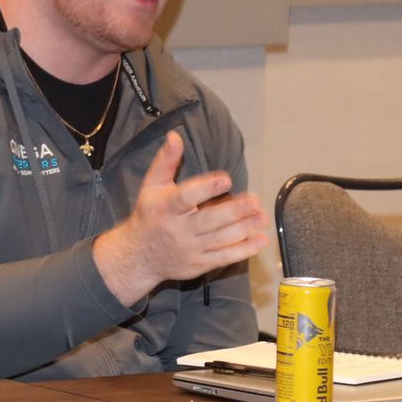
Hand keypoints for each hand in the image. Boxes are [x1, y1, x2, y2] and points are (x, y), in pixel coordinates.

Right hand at [92, 131, 267, 307]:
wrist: (138, 256)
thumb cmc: (149, 215)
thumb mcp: (151, 186)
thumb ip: (165, 161)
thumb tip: (174, 136)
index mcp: (166, 208)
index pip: (187, 197)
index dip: (207, 188)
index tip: (226, 180)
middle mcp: (178, 230)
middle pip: (209, 221)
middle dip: (235, 211)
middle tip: (256, 202)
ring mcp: (190, 249)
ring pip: (221, 239)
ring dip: (245, 229)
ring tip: (263, 217)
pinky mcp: (199, 265)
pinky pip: (224, 258)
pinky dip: (244, 250)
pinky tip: (261, 240)